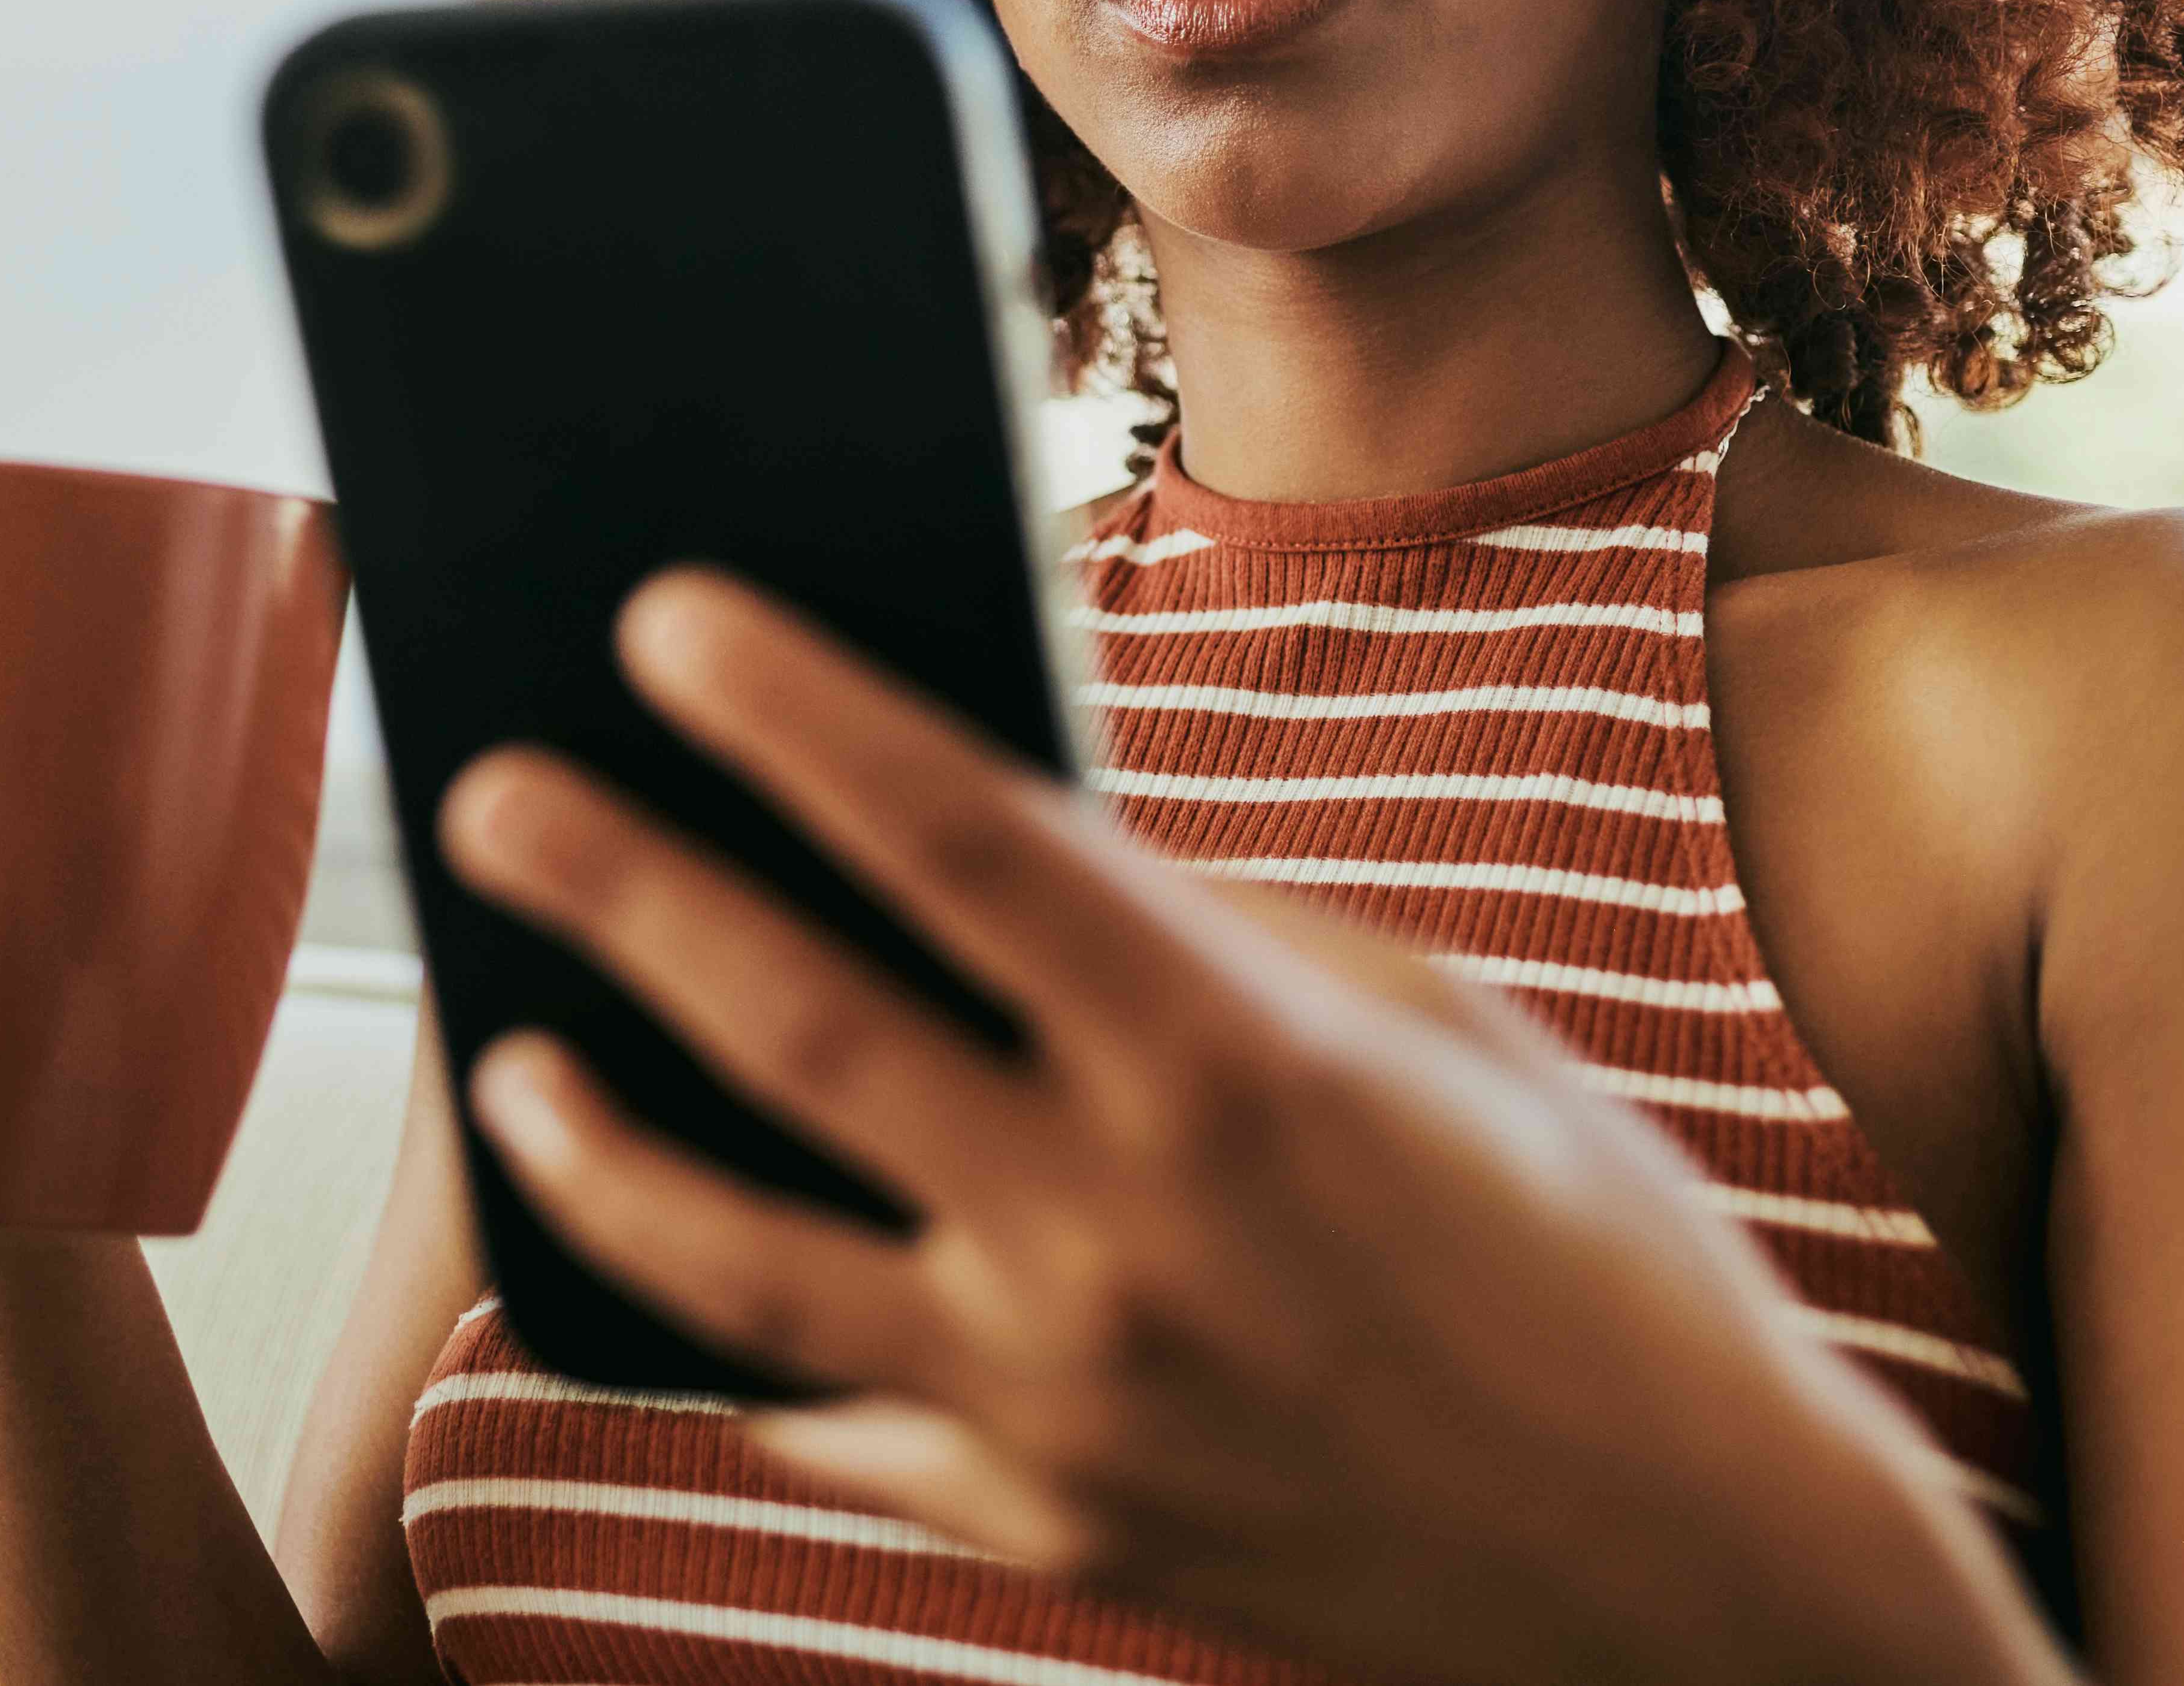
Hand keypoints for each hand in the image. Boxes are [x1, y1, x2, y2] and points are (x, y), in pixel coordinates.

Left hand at [433, 569, 2058, 1685]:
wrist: (1694, 1567)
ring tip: (510, 1063)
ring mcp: (1070, 1403)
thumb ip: (1211, 933)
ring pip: (745, 1255)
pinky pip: (836, 1423)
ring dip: (601, 1144)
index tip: (664, 616)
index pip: (961, 834)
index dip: (794, 709)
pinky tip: (661, 1265)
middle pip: (801, 1021)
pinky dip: (732, 1342)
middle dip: (621, 886)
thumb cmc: (1588, 1250)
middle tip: (489, 793)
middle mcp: (1124, 1234)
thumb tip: (1014, 833)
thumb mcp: (1430, 1026)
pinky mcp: (1053, 1528)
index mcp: (1233, 1064)